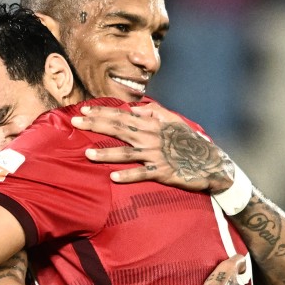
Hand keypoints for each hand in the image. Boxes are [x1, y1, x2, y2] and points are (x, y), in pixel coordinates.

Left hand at [70, 101, 234, 192]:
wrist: (210, 162)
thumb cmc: (189, 141)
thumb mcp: (173, 121)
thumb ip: (153, 112)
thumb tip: (134, 107)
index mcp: (151, 123)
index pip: (121, 115)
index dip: (101, 112)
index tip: (83, 110)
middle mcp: (151, 137)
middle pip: (118, 129)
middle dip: (95, 125)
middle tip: (75, 123)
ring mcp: (156, 155)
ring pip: (126, 153)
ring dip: (106, 153)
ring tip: (87, 154)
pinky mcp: (161, 172)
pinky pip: (142, 174)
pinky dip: (128, 176)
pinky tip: (113, 177)